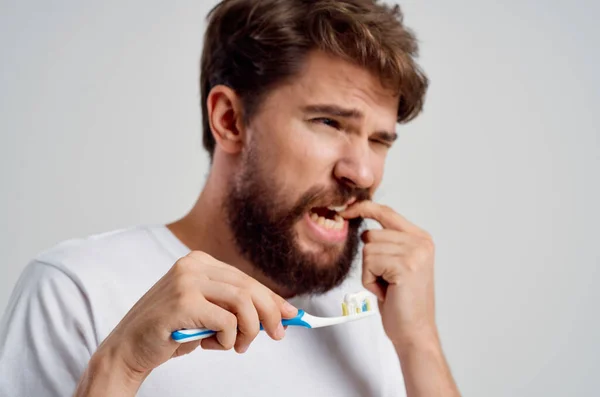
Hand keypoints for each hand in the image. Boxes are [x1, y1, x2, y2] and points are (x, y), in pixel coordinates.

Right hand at [94, 251, 297, 380]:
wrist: (128, 348)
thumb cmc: (170, 331)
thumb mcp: (206, 312)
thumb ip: (233, 307)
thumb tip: (277, 313)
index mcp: (199, 261)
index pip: (245, 279)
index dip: (271, 298)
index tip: (290, 314)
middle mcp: (193, 265)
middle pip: (249, 287)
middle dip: (270, 313)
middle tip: (277, 334)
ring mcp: (187, 281)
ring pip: (243, 303)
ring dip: (249, 330)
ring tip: (239, 346)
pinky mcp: (184, 302)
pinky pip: (227, 322)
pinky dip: (229, 339)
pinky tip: (212, 345)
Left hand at [341, 201, 436, 347]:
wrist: (414, 331)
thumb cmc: (401, 302)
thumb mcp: (395, 265)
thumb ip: (386, 243)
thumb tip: (362, 229)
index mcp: (420, 238)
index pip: (386, 212)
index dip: (363, 208)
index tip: (345, 211)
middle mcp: (421, 242)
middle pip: (371, 234)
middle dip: (369, 260)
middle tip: (386, 280)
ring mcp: (415, 252)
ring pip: (368, 249)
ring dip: (369, 272)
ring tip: (387, 287)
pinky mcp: (405, 265)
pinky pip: (369, 263)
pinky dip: (370, 281)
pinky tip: (386, 292)